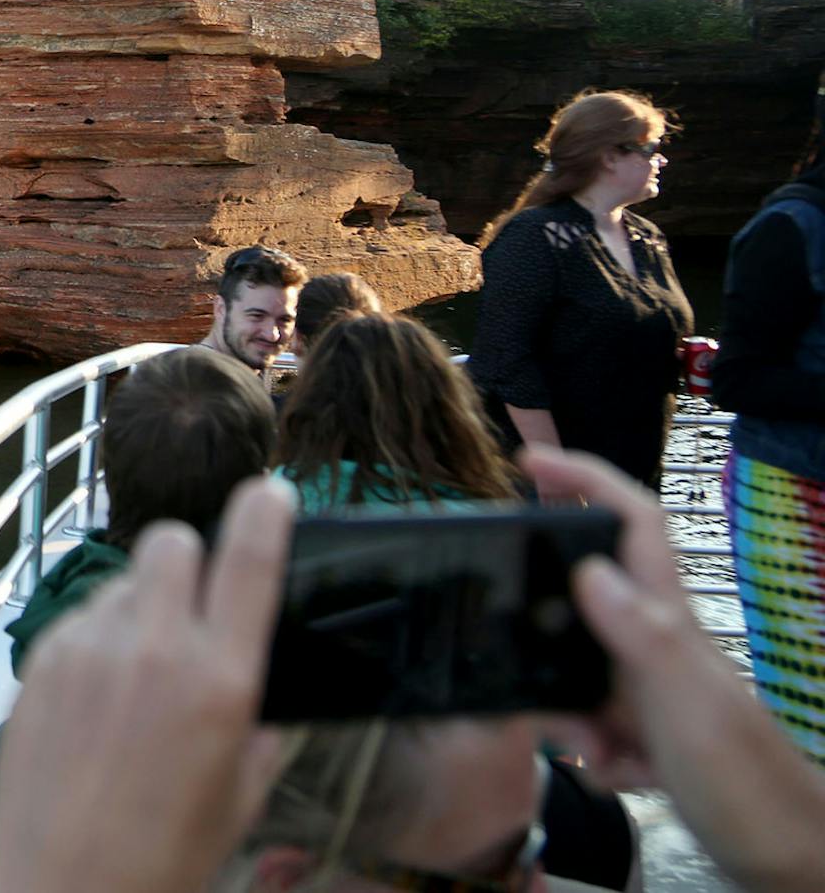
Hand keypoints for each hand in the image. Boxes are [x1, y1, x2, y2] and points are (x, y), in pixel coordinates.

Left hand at [0, 476, 294, 892]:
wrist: (57, 889)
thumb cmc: (158, 861)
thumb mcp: (237, 801)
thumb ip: (255, 734)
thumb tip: (256, 695)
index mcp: (218, 681)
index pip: (248, 559)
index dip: (264, 513)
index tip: (271, 492)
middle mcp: (152, 648)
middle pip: (171, 541)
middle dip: (189, 558)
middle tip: (194, 603)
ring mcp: (87, 647)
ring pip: (121, 579)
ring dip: (140, 602)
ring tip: (140, 668)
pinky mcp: (40, 660)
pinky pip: (79, 617)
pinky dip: (97, 636)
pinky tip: (97, 694)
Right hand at [525, 446, 824, 892]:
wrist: (790, 865)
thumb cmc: (746, 784)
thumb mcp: (685, 706)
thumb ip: (640, 635)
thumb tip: (586, 568)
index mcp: (668, 622)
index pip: (631, 522)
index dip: (585, 478)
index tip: (526, 459)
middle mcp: (658, 646)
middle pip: (581, 601)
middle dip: (543, 635)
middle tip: (522, 670)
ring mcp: (654, 692)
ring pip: (576, 674)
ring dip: (566, 715)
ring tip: (591, 753)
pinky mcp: (651, 737)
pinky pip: (591, 728)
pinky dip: (592, 756)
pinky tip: (617, 777)